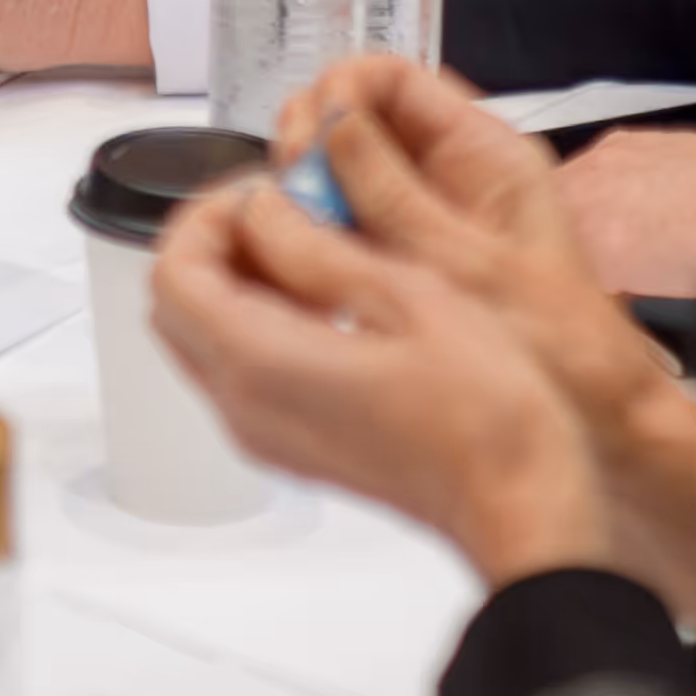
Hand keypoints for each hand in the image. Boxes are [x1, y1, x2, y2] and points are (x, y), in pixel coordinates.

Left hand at [151, 55, 695, 616]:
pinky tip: (335, 299)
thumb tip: (261, 211)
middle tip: (284, 209)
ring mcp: (266, 434)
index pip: (173, 273)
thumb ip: (314, 248)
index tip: (263, 190)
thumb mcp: (405, 296)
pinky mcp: (295, 445)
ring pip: (205, 337)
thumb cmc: (485, 413)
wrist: (522, 505)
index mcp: (260, 365)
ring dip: (241, 280)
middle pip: (176, 306)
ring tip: (317, 244)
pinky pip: (244, 370)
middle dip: (216, 242)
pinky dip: (265, 320)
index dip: (205, 216)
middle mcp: (244, 407)